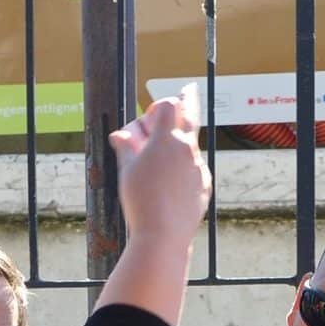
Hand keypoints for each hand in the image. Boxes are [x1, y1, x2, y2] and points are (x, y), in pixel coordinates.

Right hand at [109, 89, 210, 254]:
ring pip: (190, 145)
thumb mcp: (127, 170)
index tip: (150, 119)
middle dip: (187, 100)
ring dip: (177, 143)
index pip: (168, 105)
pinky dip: (182, 167)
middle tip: (189, 89)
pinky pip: (193, 168)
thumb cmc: (141, 202)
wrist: (163, 236)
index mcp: (168, 140)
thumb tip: (120, 135)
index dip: (157, 108)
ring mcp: (198, 167)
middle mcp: (188, 149)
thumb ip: (126, 147)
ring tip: (159, 160)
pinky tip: (168, 184)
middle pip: (190, 114)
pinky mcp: (203, 184)